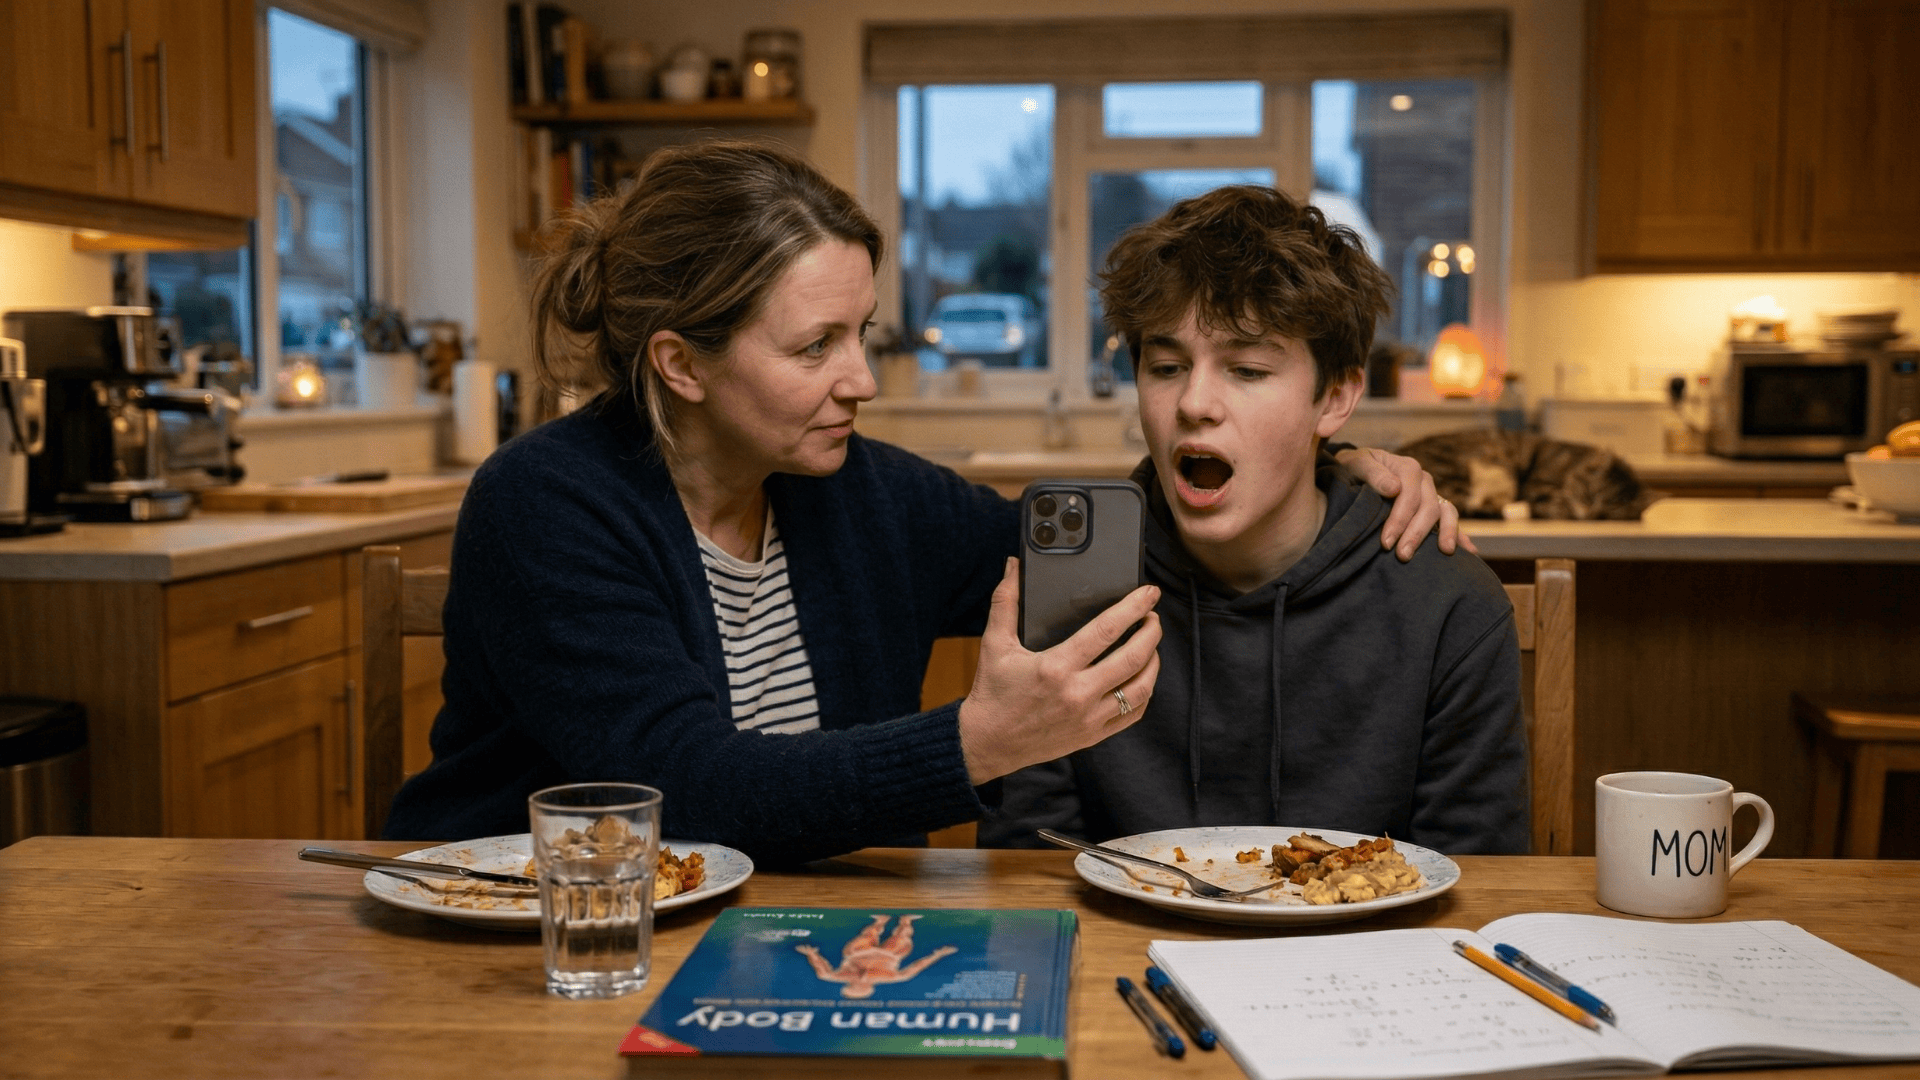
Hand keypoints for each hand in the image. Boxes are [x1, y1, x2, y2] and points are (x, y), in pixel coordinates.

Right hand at [957, 558, 1162, 783]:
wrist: (988, 742)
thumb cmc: (992, 691)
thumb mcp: (994, 643)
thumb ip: (1006, 601)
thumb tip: (1013, 566)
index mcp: (1056, 667)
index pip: (1106, 630)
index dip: (1133, 607)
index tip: (1149, 594)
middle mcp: (1077, 693)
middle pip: (1133, 658)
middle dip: (1151, 631)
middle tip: (1153, 616)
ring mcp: (1089, 717)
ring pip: (1140, 688)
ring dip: (1153, 662)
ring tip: (1151, 645)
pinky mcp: (1093, 735)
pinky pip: (1133, 714)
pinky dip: (1144, 693)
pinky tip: (1142, 677)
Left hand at [1334, 446, 1476, 560]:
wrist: (1355, 471)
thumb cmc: (1352, 468)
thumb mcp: (1356, 464)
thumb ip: (1372, 473)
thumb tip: (1394, 488)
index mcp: (1408, 469)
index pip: (1409, 496)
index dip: (1400, 520)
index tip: (1386, 542)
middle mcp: (1425, 481)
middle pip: (1428, 508)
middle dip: (1417, 533)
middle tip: (1402, 556)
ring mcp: (1431, 495)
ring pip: (1446, 513)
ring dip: (1446, 533)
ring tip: (1445, 552)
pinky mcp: (1433, 508)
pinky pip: (1450, 521)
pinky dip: (1460, 535)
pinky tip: (1469, 552)